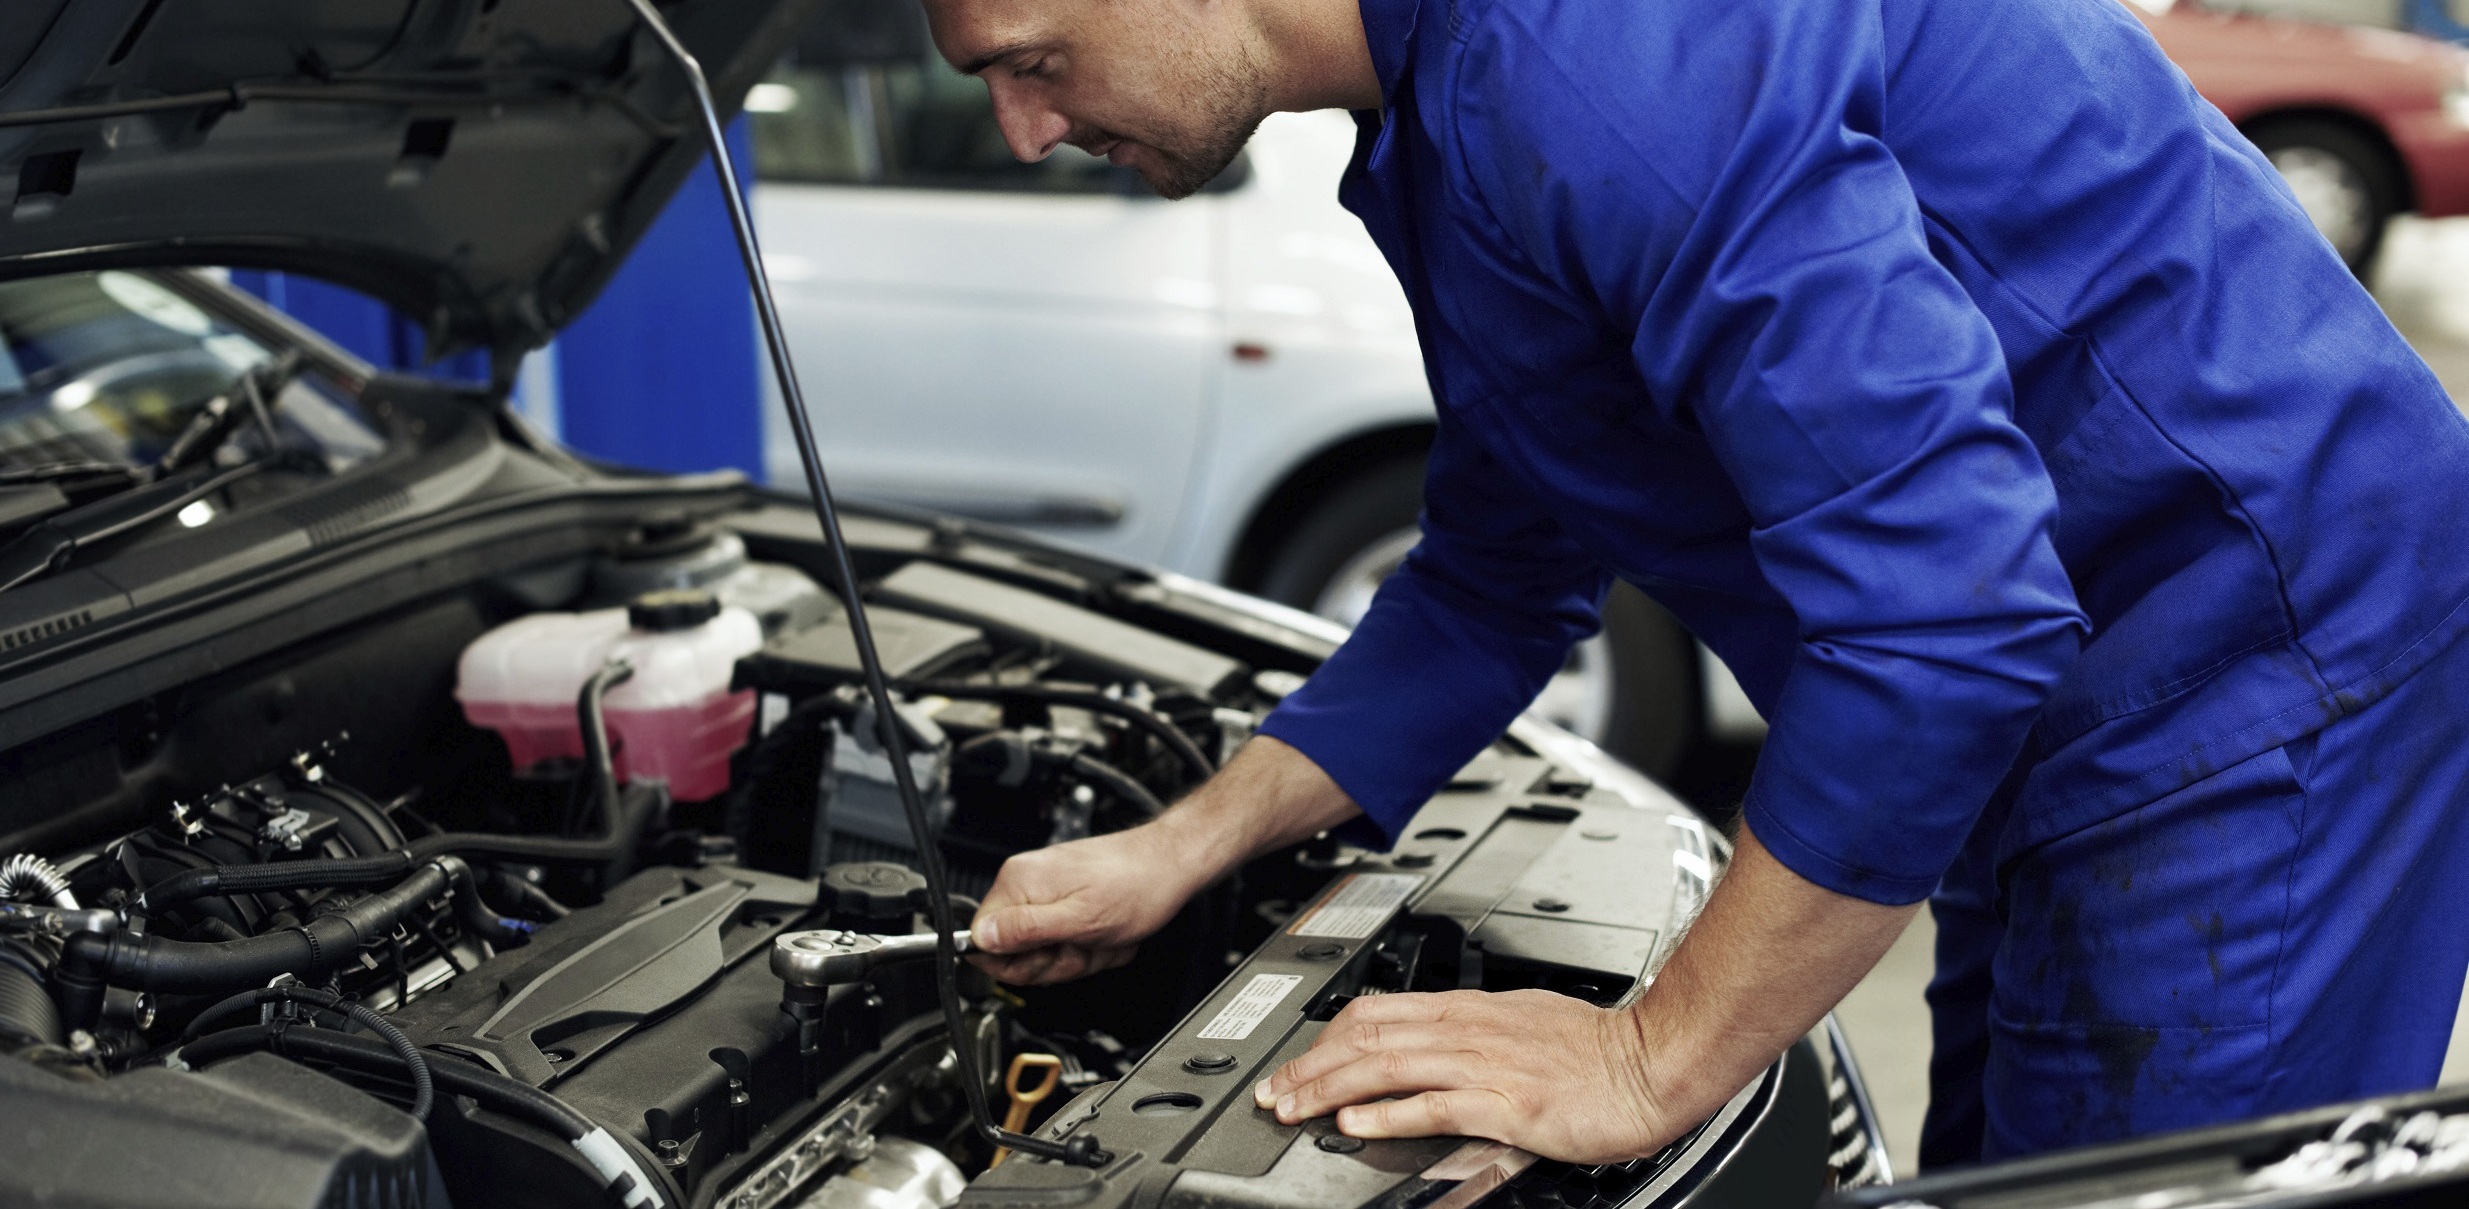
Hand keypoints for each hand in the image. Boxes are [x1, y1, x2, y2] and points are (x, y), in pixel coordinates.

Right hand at [969, 736, 1364, 985]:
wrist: (1172, 866)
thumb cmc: (1137, 886)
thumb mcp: (1080, 920)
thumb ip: (1026, 931)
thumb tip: (981, 940)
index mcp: (1019, 882)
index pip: (983, 941)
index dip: (1018, 963)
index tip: (1050, 956)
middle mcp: (1026, 882)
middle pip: (1015, 951)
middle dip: (1056, 960)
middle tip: (1084, 945)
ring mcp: (1046, 889)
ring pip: (1045, 950)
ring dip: (1079, 954)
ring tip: (1101, 936)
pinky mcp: (1065, 897)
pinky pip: (1065, 939)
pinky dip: (1090, 944)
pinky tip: (1107, 933)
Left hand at [1253, 988, 1681, 1163]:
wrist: (1654, 1062)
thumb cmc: (1599, 1050)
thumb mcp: (1523, 1024)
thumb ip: (1476, 1035)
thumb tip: (1433, 1045)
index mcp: (1471, 1011)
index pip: (1378, 1012)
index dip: (1326, 1037)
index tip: (1297, 1063)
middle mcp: (1469, 1030)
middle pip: (1367, 1037)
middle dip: (1310, 1066)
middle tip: (1272, 1093)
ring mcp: (1485, 1064)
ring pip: (1387, 1066)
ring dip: (1330, 1089)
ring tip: (1294, 1109)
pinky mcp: (1507, 1101)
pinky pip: (1433, 1104)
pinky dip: (1387, 1114)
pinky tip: (1355, 1126)